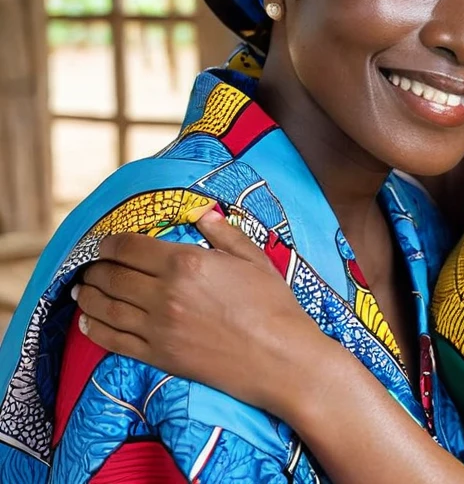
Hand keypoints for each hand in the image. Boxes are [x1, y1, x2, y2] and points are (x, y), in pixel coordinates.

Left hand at [74, 210, 323, 417]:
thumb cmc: (271, 303)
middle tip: (91, 265)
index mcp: (186, 263)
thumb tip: (202, 212)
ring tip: (82, 289)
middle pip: (112, 276)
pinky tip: (88, 322)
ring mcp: (158, 328)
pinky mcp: (158, 356)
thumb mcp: (252, 257)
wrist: (277, 356)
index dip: (111, 242)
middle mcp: (164, 294)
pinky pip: (114, 341)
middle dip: (96, 268)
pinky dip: (95, 329)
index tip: (106, 241)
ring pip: (106, 308)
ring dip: (88, 296)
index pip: (131, 247)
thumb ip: (222, 232)